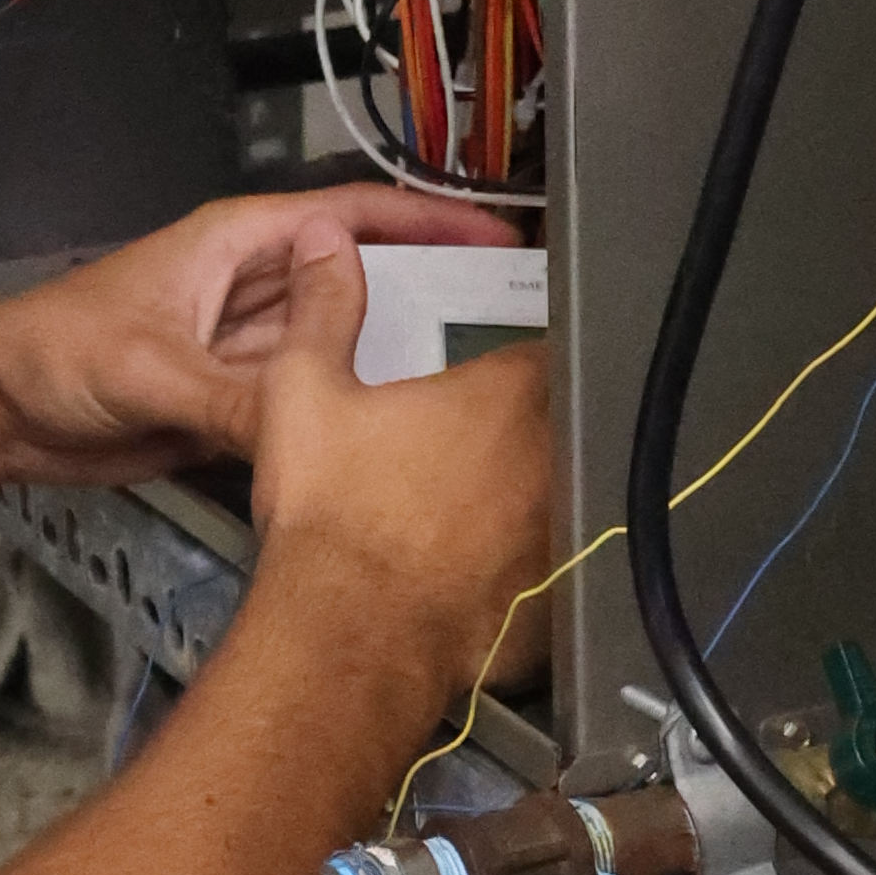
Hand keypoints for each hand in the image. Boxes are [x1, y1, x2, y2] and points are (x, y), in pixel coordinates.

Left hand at [0, 184, 519, 488]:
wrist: (1, 411)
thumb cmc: (60, 354)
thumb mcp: (151, 370)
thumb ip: (234, 399)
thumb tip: (313, 432)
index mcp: (240, 243)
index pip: (354, 218)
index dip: (430, 223)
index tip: (503, 240)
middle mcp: (255, 288)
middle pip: (363, 280)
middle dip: (435, 293)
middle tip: (519, 322)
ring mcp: (249, 347)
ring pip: (342, 345)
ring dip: (399, 358)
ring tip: (484, 382)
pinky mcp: (238, 401)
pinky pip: (311, 401)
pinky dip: (350, 412)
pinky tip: (404, 434)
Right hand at [247, 218, 554, 687]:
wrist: (345, 633)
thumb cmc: (330, 511)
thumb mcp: (303, 392)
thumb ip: (323, 308)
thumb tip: (326, 241)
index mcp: (509, 394)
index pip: (548, 346)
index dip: (522, 350)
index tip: (495, 363)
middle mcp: (557, 457)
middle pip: (567, 419)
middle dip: (533, 423)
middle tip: (477, 438)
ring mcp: (567, 533)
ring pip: (572, 496)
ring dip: (536, 494)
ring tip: (480, 508)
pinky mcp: (559, 600)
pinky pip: (558, 570)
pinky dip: (531, 568)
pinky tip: (485, 575)